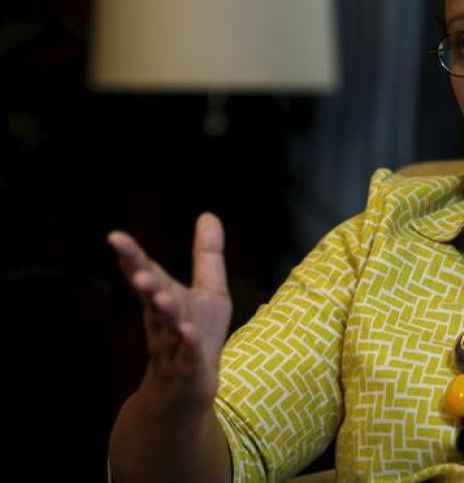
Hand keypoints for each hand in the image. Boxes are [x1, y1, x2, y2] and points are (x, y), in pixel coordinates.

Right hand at [108, 213, 232, 412]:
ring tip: (160, 295)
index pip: (147, 274)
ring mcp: (174, 346)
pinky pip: (187, 357)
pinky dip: (187, 345)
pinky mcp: (189, 370)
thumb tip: (207, 213)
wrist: (186, 390)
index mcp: (164, 299)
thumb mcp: (208, 290)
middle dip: (144, 282)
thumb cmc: (196, 335)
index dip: (132, 257)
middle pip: (152, 299)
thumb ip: (206, 255)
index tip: (114, 236)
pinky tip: (187, 333)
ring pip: (167, 327)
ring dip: (164, 311)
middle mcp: (163, 321)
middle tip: (136, 269)